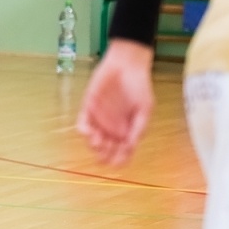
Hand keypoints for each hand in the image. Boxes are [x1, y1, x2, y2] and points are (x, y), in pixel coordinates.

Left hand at [77, 40, 154, 165]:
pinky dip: (84, 129)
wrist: (127, 64)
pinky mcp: (89, 107)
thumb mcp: (145, 109)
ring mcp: (100, 118)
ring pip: (94, 138)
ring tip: (98, 143)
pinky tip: (89, 132)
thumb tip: (130, 147)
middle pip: (106, 148)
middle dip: (105, 154)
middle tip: (106, 154)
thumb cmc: (139, 86)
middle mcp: (113, 126)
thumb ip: (138, 128)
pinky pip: (83, 122)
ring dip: (94, 144)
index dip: (119, 160)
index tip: (117, 164)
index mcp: (128, 130)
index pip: (122, 151)